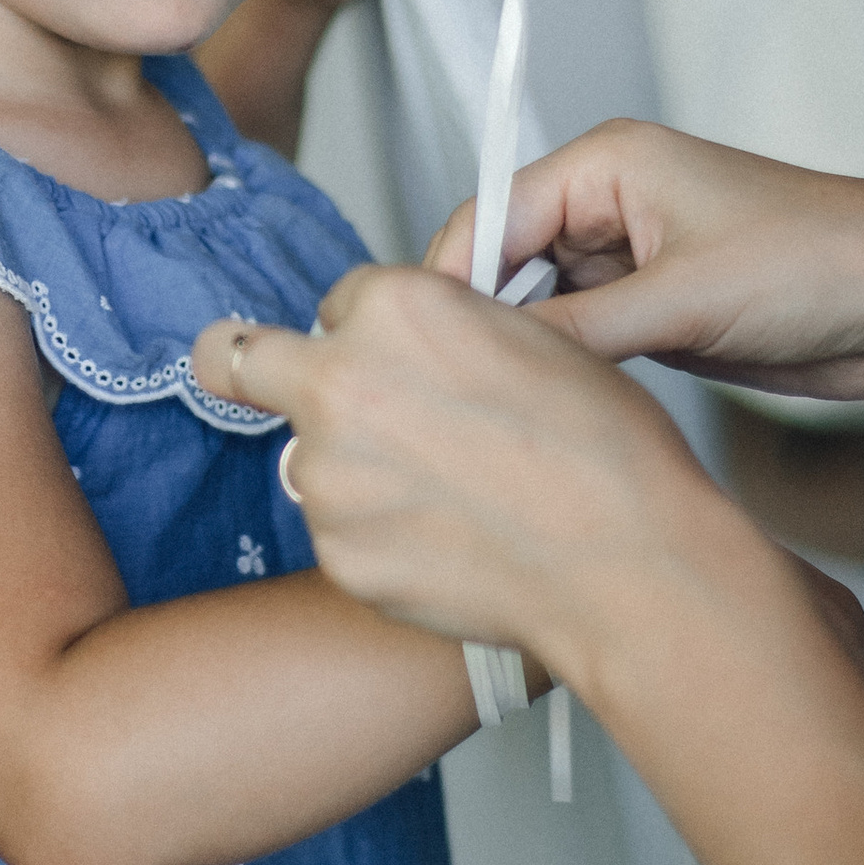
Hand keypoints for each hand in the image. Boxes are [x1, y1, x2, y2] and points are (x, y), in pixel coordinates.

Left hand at [193, 261, 734, 669]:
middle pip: (238, 359)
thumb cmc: (603, 451)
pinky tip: (446, 541)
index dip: (369, 330)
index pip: (340, 302)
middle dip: (249, 365)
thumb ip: (439, 329)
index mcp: (393, 308)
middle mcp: (340, 381)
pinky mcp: (337, 553)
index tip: (393, 356)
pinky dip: (376, 537)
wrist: (625, 562)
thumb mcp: (529, 336)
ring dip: (348, 469)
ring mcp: (329, 474)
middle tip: (270, 383)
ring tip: (444, 496)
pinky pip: (337, 532)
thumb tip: (407, 344)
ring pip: (305, 457)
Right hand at [426, 119, 863, 406]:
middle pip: (504, 262)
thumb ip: (577, 328)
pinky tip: (550, 414)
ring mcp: (632, 262)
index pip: (490, 213)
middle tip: (445, 390)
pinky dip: (567, 375)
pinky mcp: (656, 313)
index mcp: (608, 164)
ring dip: (527, 355)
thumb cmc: (820, 262)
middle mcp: (610, 206)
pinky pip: (583, 343)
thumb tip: (489, 362)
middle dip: (481, 321)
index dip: (450, 280)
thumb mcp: (683, 299)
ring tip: (489, 410)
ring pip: (540, 311)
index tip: (417, 346)